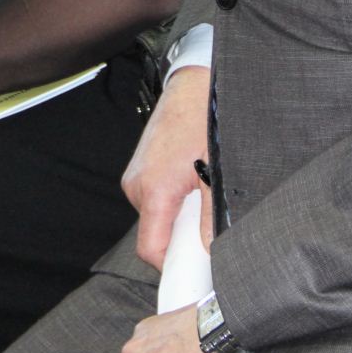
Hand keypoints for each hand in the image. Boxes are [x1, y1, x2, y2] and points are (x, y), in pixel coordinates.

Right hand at [122, 66, 211, 267]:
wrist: (193, 84)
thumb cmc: (205, 122)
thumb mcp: (216, 173)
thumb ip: (211, 216)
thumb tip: (210, 251)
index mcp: (154, 190)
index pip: (151, 249)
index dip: (171, 266)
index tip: (193, 268)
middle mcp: (136, 185)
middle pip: (154, 233)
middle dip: (179, 236)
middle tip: (206, 222)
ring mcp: (134, 174)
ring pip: (155, 215)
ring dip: (177, 214)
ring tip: (201, 191)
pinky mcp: (138, 166)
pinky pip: (152, 196)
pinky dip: (171, 198)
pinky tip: (191, 179)